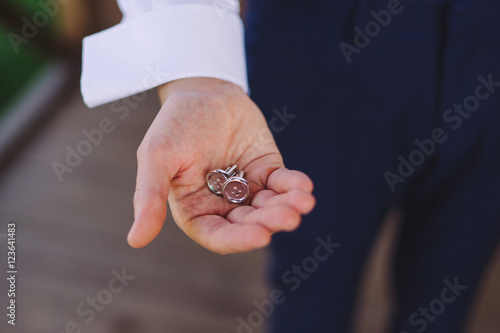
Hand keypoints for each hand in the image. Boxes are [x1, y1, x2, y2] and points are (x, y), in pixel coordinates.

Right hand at [128, 78, 314, 253]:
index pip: (217, 235)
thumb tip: (135, 241)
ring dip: (287, 207)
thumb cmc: (175, 124)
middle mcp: (222, 204)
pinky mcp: (266, 171)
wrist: (203, 90)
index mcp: (195, 209)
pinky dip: (294, 186)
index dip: (238, 239)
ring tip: (302, 202)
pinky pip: (282, 184)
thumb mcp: (156, 157)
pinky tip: (304, 187)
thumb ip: (149, 197)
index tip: (261, 236)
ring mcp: (246, 188)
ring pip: (269, 207)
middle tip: (290, 216)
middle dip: (270, 221)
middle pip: (249, 223)